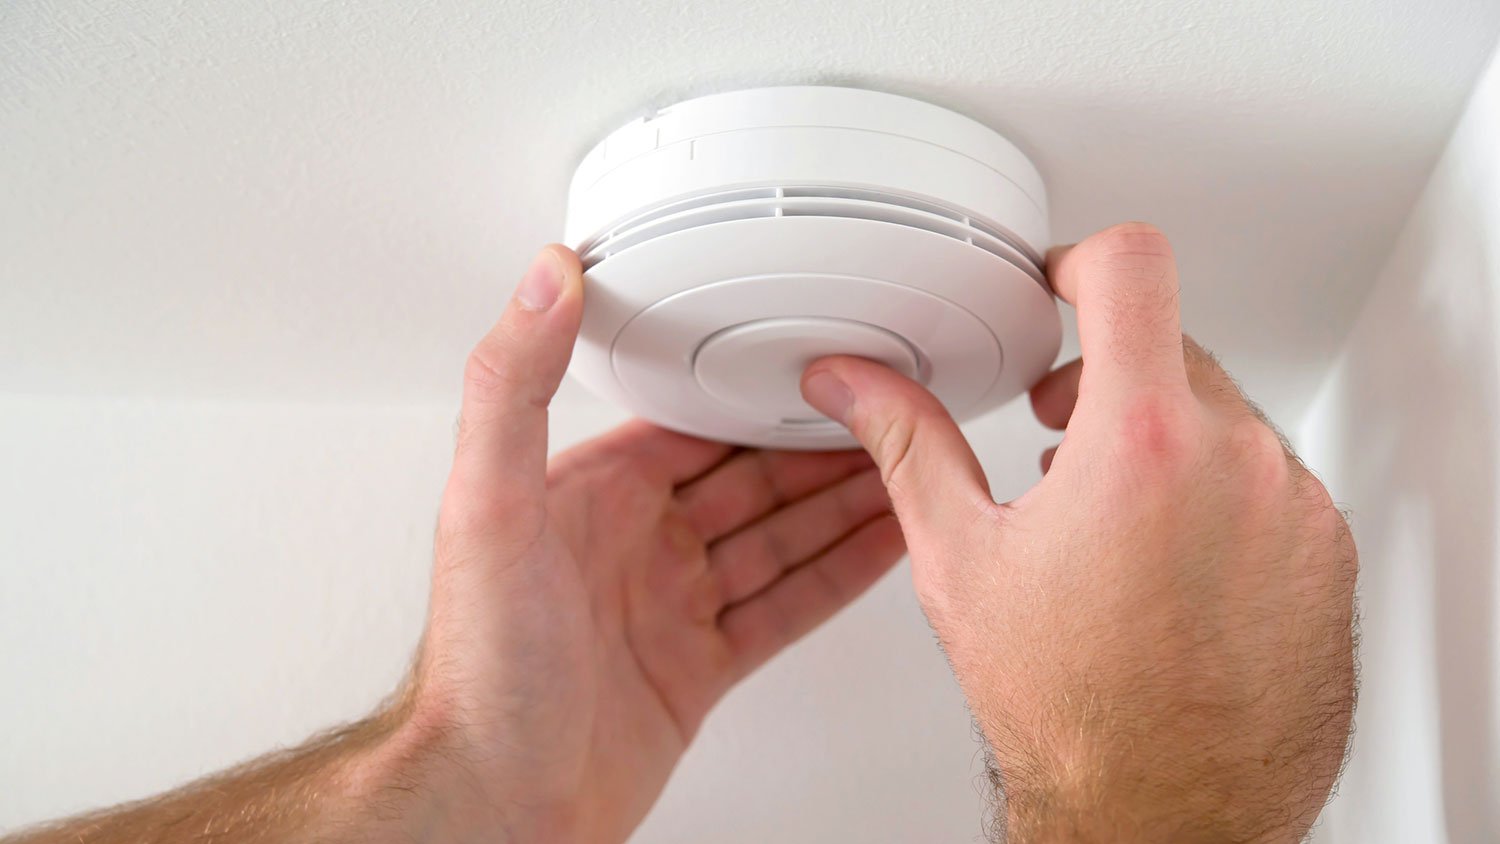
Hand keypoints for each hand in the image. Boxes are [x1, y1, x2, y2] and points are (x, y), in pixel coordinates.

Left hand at [377, 245, 905, 842]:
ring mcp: (670, 607)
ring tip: (909, 468)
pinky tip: (881, 546)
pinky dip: (839, 576)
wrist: (498, 800)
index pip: (693, 422)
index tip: (814, 360)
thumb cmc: (481, 668)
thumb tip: (543, 277)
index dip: (759, 392)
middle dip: (820, 445)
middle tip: (891, 411)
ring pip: (779, 538)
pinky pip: (786, 606)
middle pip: (750, 477)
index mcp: (591, 495)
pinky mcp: (699, 666)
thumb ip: (512, 385)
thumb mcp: (488, 503)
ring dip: (844, 503)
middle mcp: (634, 545)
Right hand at [800, 223, 1356, 841]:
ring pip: (1224, 417)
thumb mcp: (961, 558)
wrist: (1163, 813)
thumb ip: (910, 444)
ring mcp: (1295, 510)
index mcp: (1140, 444)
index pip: (1132, 267)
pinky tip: (1169, 566)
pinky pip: (1272, 482)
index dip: (1082, 260)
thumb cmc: (1069, 710)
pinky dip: (1219, 497)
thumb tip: (856, 384)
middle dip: (1108, 377)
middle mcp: (1238, 463)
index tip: (1063, 285)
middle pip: (1172, 346)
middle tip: (1060, 438)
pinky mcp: (1326, 555)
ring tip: (1112, 519)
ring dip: (1166, 442)